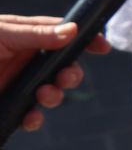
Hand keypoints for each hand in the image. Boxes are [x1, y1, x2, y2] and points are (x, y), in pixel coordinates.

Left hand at [0, 16, 108, 132]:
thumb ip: (35, 34)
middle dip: (71, 73)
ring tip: (47, 96)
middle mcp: (22, 61)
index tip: (102, 46)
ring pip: (50, 92)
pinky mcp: (6, 107)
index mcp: (22, 37)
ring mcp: (15, 85)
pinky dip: (35, 118)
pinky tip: (31, 116)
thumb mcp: (1, 34)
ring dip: (55, 95)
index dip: (84, 40)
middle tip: (68, 77)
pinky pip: (30, 115)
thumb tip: (72, 31)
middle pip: (61, 67)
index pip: (61, 35)